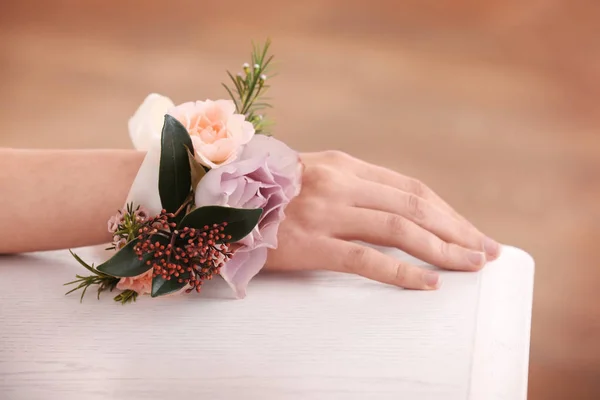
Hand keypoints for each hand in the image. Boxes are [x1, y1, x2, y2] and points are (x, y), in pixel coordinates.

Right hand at [265, 151, 500, 289]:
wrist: (208, 203)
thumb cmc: (261, 194)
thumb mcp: (308, 178)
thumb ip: (346, 187)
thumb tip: (389, 211)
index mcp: (342, 164)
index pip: (409, 188)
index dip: (446, 211)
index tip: (469, 230)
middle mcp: (339, 182)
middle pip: (414, 206)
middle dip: (457, 229)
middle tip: (487, 251)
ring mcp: (325, 211)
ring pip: (399, 228)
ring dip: (443, 249)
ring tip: (472, 266)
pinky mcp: (311, 243)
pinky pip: (367, 259)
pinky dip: (403, 272)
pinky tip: (429, 283)